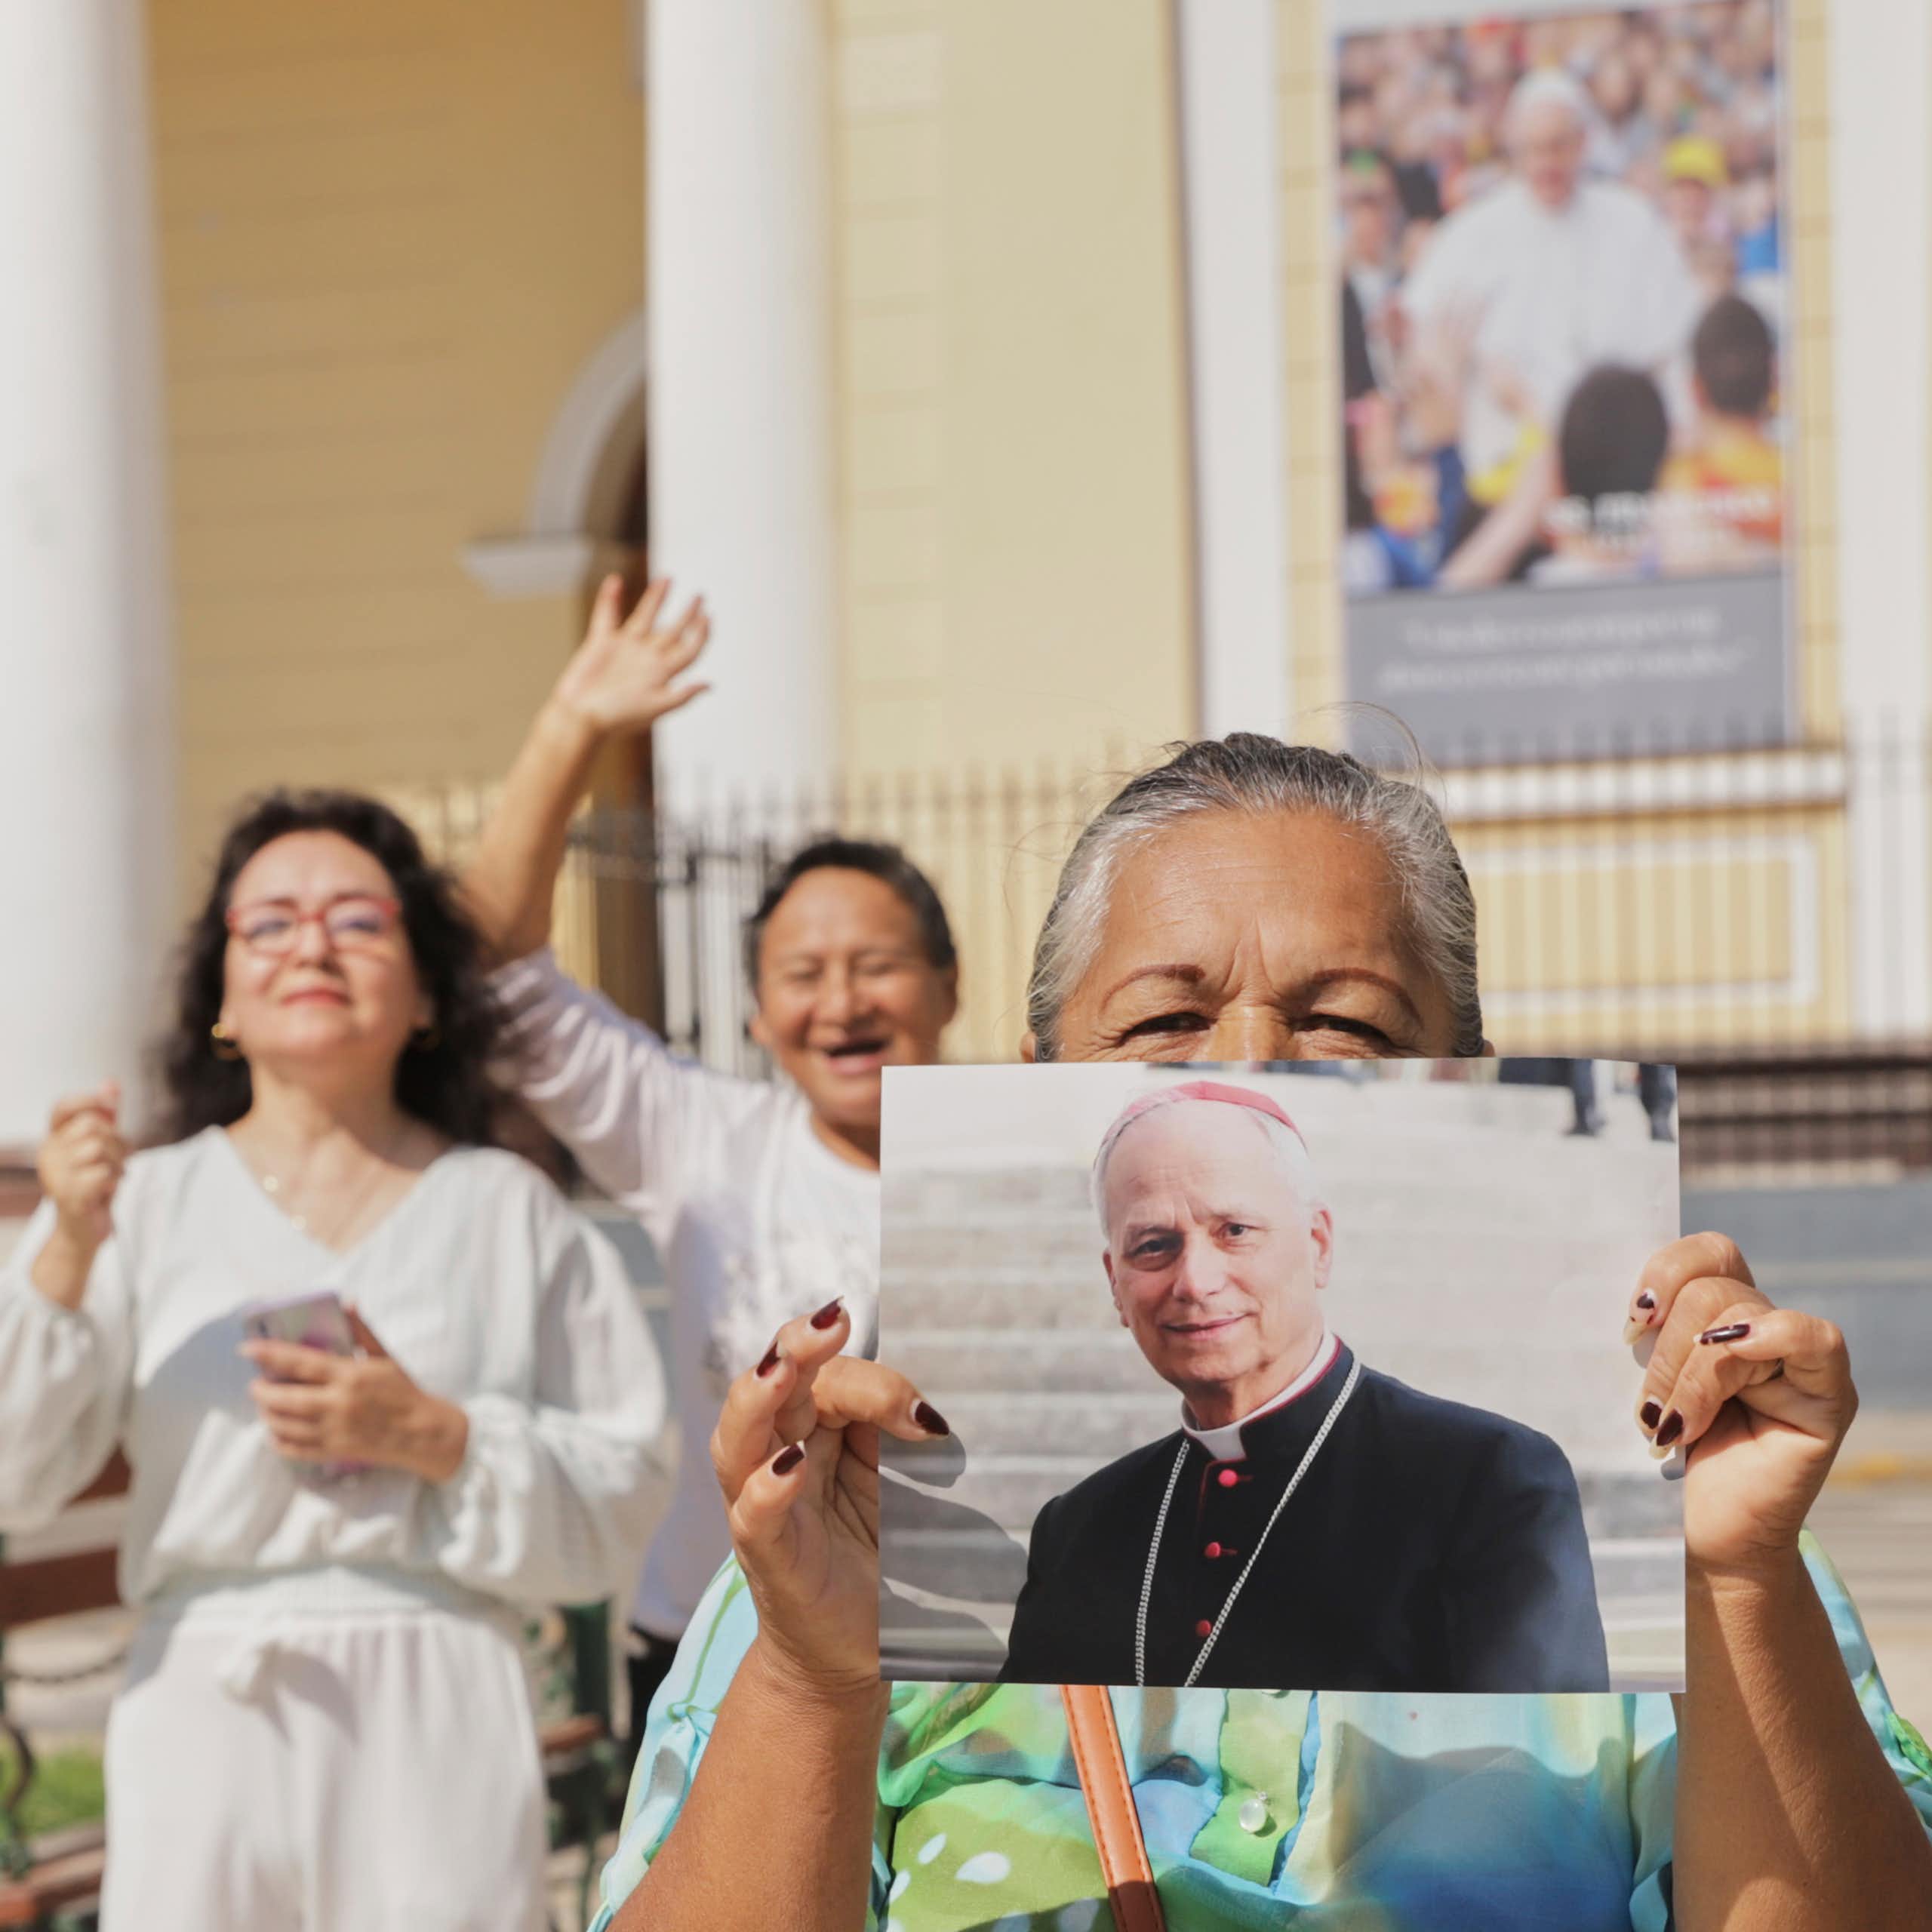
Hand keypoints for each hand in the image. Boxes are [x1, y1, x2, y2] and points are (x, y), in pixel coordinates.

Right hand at [37, 1083, 125, 1253]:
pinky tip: (107, 1190)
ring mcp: (55, 1175)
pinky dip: (115, 1180)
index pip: (64, 1107)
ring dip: (119, 1163)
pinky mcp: (67, 1195)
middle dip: (118, 1141)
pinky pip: (102, 1173)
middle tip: (119, 1160)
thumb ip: (107, 1115)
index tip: (112, 1106)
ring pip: (99, 1148)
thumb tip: (111, 1082)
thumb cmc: (96, 1183)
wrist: (85, 1227)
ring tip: (112, 1176)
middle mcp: (48, 1154)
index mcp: (53, 1139)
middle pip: (93, 1125)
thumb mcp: (104, 1145)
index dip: (90, 1100)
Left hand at [243, 1307, 468, 1482]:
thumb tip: (348, 1302)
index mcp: (350, 1375)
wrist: (422, 1432)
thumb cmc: (404, 1390)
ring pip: (285, 1425)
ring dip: (268, 1414)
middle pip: (285, 1398)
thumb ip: (362, 1330)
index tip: (246, 1348)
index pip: (300, 1362)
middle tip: (256, 1384)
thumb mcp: (385, 1356)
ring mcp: (334, 1430)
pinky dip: (279, 1441)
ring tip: (265, 1405)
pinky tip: (275, 1432)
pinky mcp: (334, 1450)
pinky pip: (295, 1449)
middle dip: (262, 1391)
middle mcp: (338, 1403)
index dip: (269, 1353)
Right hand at [547, 575, 710, 739]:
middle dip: (687, 614)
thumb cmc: (616, 718)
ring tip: (667, 579)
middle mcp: (645, 658)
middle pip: (672, 631)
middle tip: (701, 596)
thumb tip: (709, 684)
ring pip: (644, 617)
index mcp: (661, 673)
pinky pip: (607, 615)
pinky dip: (610, 598)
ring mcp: (624, 649)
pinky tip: (615, 581)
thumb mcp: (653, 708)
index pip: (688, 650)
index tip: (708, 617)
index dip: (700, 634)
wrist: (579, 718)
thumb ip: (681, 696)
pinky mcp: (600, 643)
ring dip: (655, 598)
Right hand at [710, 1300, 948, 1694]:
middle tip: (833, 1319)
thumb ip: (903, 1441)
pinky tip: (788, 1468)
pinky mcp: (767, 1557)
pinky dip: (767, 1487)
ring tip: (782, 1368)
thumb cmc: (880, 1555)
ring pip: (738, 1438)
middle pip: (775, 1384)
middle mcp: (780, 1454)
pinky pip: (753, 1515)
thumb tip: (929, 1419)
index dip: (876, 1383)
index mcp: (814, 1429)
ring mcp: (764, 1505)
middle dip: (799, 1344)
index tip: (926, 1418)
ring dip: (758, 1395)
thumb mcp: (900, 1484)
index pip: (830, 1379)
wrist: (857, 1650)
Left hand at [1625, 1233, 1856, 1581]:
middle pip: (1712, 1288)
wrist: (1708, 1534)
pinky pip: (1812, 1339)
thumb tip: (1637, 1305)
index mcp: (1721, 1316)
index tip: (1632, 1322)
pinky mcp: (1829, 1398)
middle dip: (1667, 1348)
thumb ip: (1652, 1333)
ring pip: (1737, 1316)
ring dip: (1690, 1375)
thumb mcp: (1650, 1381)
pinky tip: (1726, 1381)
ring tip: (1670, 1426)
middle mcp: (1765, 1329)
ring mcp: (1802, 1361)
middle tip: (1651, 1408)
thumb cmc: (1669, 1457)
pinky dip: (1760, 1342)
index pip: (1708, 1254)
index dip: (1666, 1272)